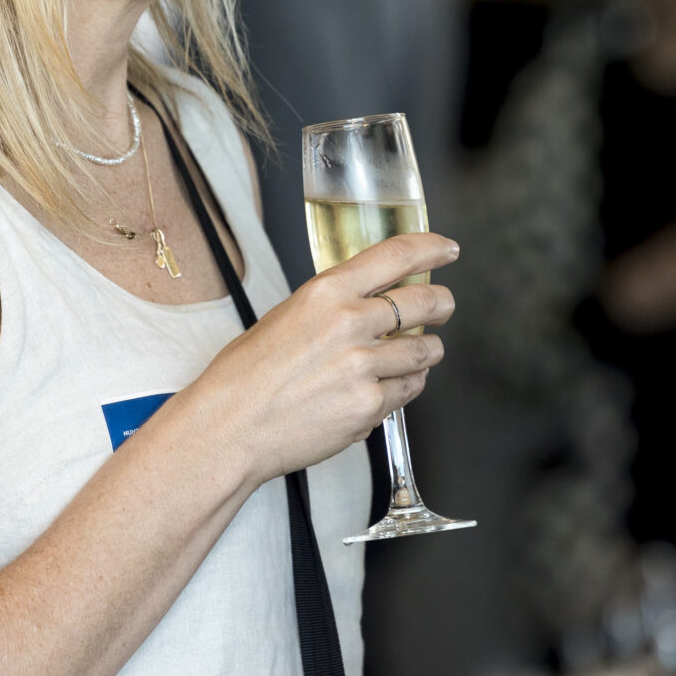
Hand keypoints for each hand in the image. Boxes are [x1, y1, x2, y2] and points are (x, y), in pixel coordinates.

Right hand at [199, 231, 457, 487]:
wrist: (230, 426)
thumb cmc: (245, 375)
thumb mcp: (286, 317)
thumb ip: (332, 307)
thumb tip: (368, 305)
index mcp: (325, 292)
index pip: (395, 256)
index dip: (431, 249)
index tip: (446, 250)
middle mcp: (349, 324)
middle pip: (424, 302)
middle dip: (442, 303)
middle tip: (443, 306)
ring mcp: (363, 367)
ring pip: (424, 351)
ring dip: (426, 351)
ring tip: (416, 353)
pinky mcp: (369, 407)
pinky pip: (408, 390)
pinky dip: (405, 386)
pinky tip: (387, 386)